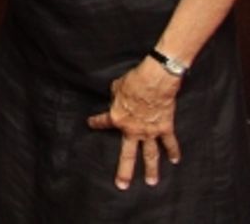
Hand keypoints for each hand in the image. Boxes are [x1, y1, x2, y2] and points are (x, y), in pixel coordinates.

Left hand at [87, 57, 182, 188]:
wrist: (154, 81)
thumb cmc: (133, 81)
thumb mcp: (116, 88)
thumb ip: (116, 98)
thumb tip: (119, 98)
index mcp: (117, 119)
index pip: (102, 122)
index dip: (96, 122)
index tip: (91, 123)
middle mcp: (132, 130)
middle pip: (127, 155)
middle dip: (124, 171)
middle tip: (121, 185)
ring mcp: (149, 131)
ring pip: (150, 155)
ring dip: (151, 170)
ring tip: (151, 182)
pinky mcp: (165, 127)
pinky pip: (170, 142)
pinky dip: (173, 151)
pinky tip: (175, 160)